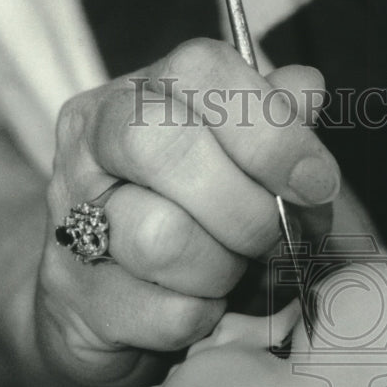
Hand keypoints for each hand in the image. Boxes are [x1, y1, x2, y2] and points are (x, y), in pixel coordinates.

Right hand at [33, 39, 338, 386]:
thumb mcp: (238, 165)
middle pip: (163, 145)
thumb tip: (306, 88)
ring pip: (163, 238)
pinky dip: (206, 317)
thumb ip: (274, 125)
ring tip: (232, 274)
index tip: (316, 182)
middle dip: (246, 206)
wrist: (114, 307)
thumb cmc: (192, 222)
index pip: (199, 70)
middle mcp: (90, 146)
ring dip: (224, 269)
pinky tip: (204, 308)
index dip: (271, 127)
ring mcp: (70, 223)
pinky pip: (168, 311)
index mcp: (135, 95)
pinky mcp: (79, 299)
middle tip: (275, 238)